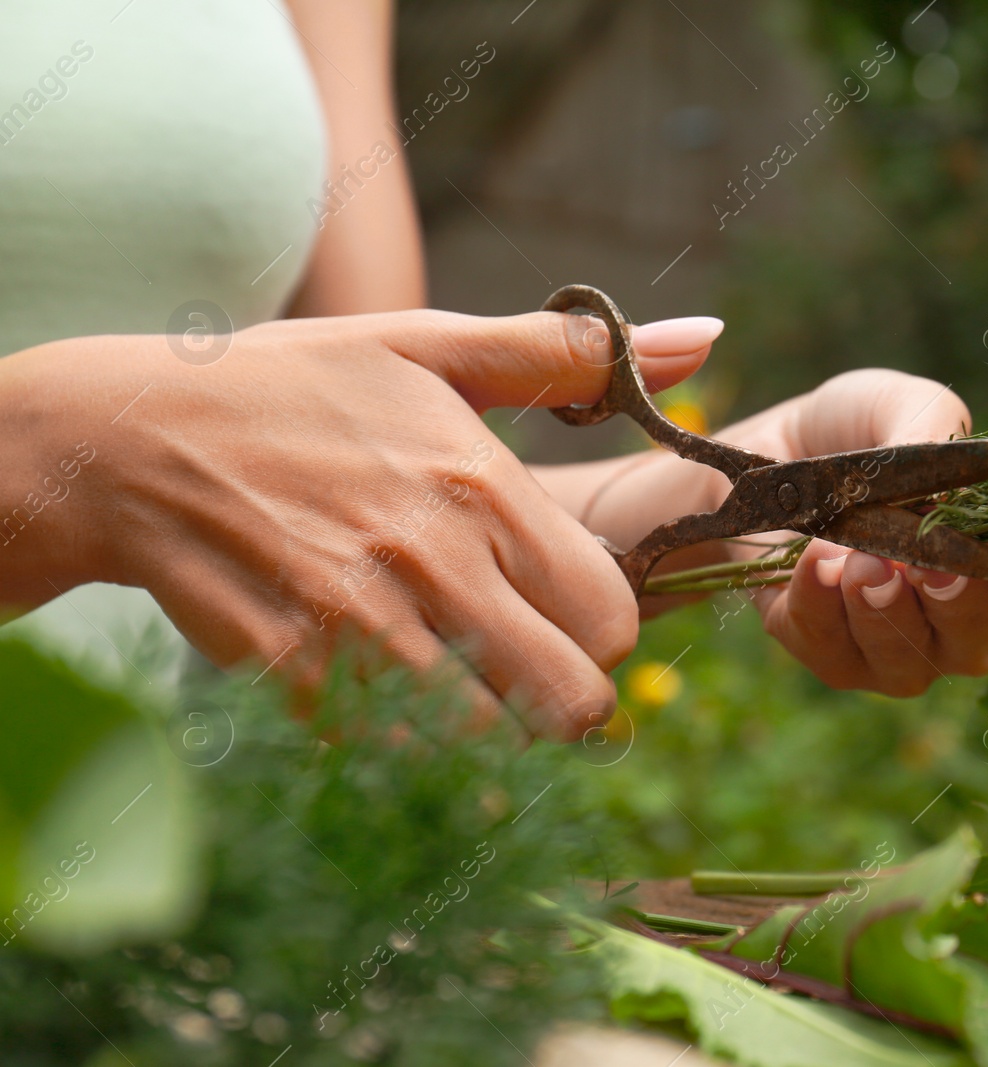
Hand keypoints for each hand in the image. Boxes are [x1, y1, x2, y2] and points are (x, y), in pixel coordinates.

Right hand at [0, 309, 715, 739]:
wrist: (125, 439)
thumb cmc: (295, 387)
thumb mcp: (429, 344)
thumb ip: (568, 356)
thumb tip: (705, 337)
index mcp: (482, 486)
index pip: (611, 618)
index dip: (600, 627)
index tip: (563, 608)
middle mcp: (431, 561)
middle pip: (567, 700)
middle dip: (558, 692)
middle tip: (520, 657)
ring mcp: (357, 625)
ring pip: (477, 733)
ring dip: (469, 711)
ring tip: (431, 652)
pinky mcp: (291, 672)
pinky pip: (375, 738)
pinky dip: (376, 718)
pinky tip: (353, 658)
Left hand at [566, 369, 987, 695]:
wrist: (763, 458)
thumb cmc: (853, 434)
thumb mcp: (895, 404)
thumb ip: (930, 429)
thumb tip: (947, 488)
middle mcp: (954, 616)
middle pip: (976, 641)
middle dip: (948, 604)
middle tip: (920, 564)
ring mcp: (893, 648)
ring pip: (904, 661)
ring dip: (876, 607)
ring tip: (846, 553)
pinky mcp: (827, 655)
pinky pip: (829, 651)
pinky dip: (818, 606)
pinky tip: (810, 562)